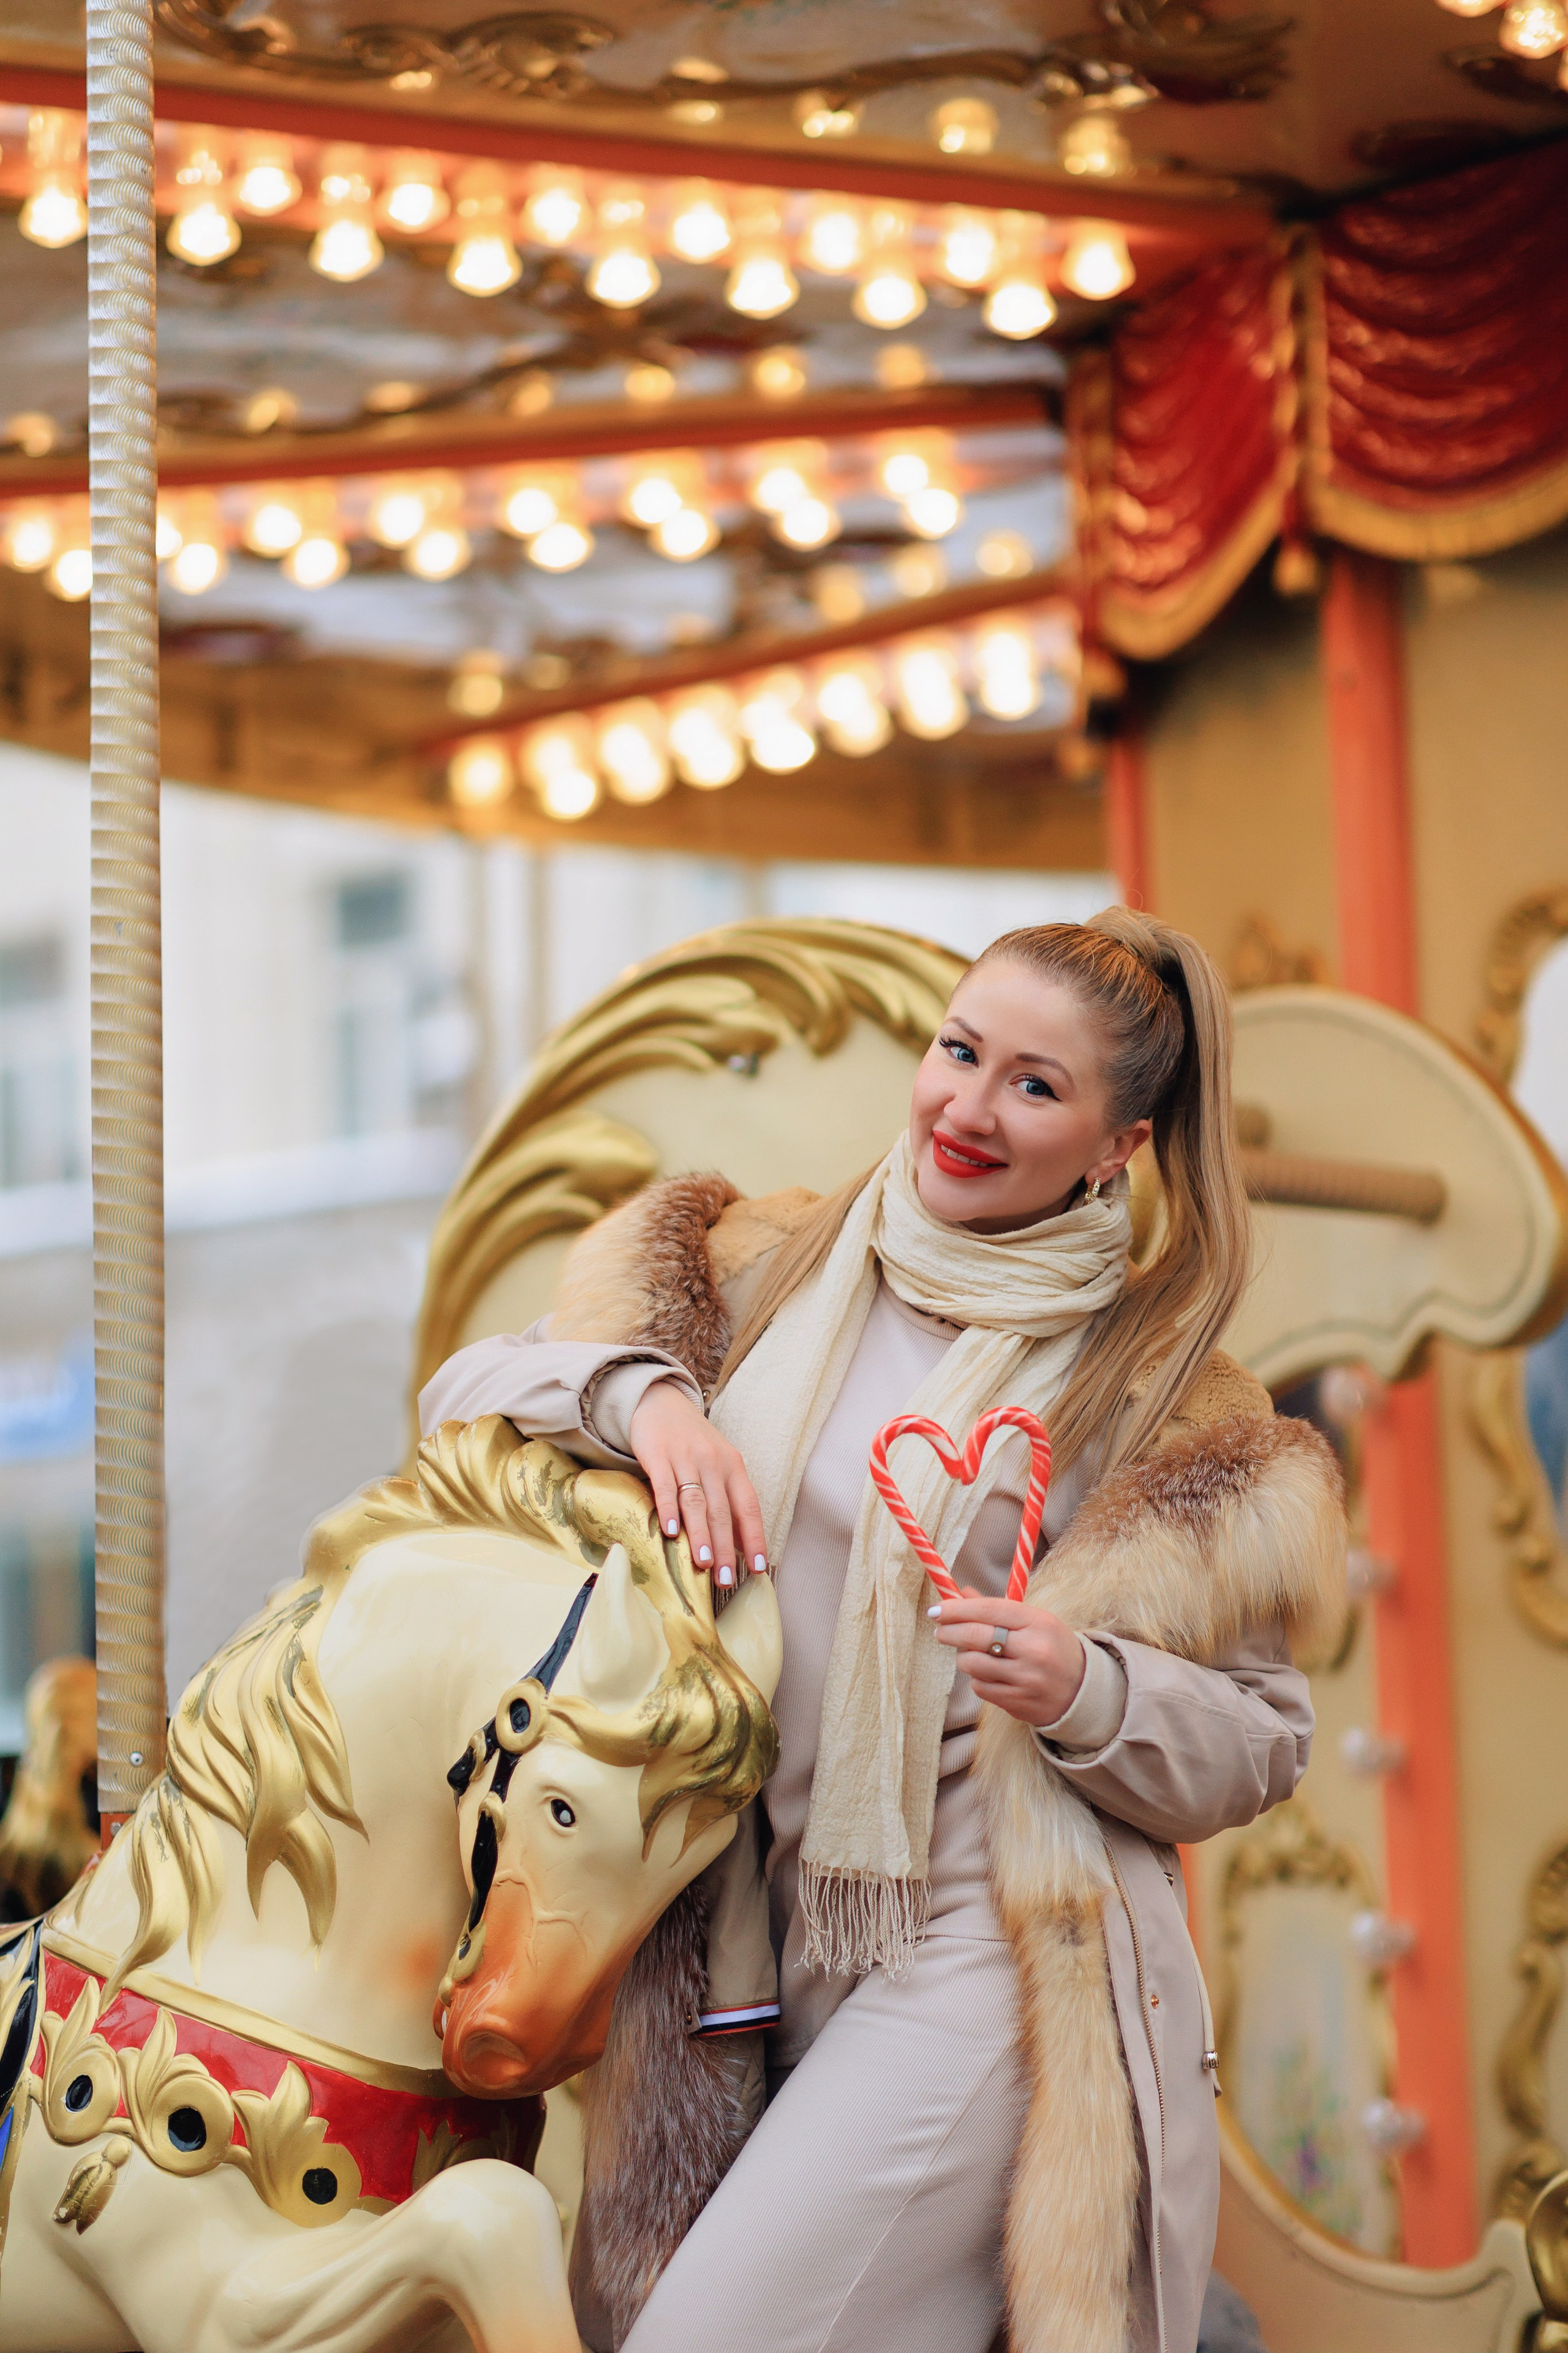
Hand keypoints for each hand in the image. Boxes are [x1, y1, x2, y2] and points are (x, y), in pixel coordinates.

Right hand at [628, 1379, 767, 1587]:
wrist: (661, 1403)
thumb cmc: (693, 1442)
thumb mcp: (718, 1465)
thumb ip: (728, 1500)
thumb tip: (740, 1544)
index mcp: (733, 1467)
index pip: (748, 1507)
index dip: (754, 1538)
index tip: (757, 1568)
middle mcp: (713, 1462)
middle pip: (722, 1510)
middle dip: (725, 1548)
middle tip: (725, 1579)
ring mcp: (685, 1458)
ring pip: (696, 1501)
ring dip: (701, 1534)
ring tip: (703, 1564)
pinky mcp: (658, 1455)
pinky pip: (665, 1485)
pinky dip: (669, 1509)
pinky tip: (670, 1531)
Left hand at [928, 1589, 1085, 1726]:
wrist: (1082, 1691)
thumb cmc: (1052, 1648)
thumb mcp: (1033, 1621)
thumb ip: (997, 1609)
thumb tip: (962, 1593)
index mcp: (1039, 1622)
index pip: (988, 1610)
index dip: (957, 1609)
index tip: (937, 1609)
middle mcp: (1033, 1650)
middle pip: (976, 1636)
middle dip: (950, 1632)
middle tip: (939, 1630)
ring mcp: (1025, 1679)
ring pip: (973, 1664)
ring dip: (963, 1658)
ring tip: (969, 1653)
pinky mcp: (1017, 1702)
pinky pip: (980, 1687)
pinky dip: (977, 1679)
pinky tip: (987, 1674)